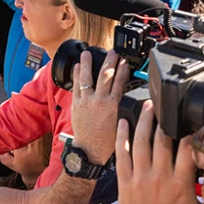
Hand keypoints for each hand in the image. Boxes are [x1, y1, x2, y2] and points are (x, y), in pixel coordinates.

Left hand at [71, 50, 128, 164]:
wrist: (90, 151)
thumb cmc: (106, 142)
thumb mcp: (121, 123)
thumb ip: (122, 108)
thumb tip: (127, 97)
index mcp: (113, 106)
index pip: (120, 82)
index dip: (123, 70)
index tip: (125, 61)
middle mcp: (99, 101)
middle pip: (105, 76)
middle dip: (110, 61)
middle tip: (112, 52)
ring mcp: (86, 102)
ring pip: (88, 78)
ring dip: (88, 63)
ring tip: (87, 52)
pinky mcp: (76, 104)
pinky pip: (76, 86)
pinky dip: (77, 75)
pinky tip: (77, 66)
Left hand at [115, 102, 203, 203]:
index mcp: (181, 184)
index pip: (188, 148)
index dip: (193, 131)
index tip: (197, 120)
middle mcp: (160, 177)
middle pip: (163, 139)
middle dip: (165, 118)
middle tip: (167, 104)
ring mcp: (140, 178)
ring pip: (141, 142)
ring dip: (143, 121)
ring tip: (148, 106)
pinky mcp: (125, 182)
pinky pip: (121, 154)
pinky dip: (121, 137)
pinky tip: (122, 123)